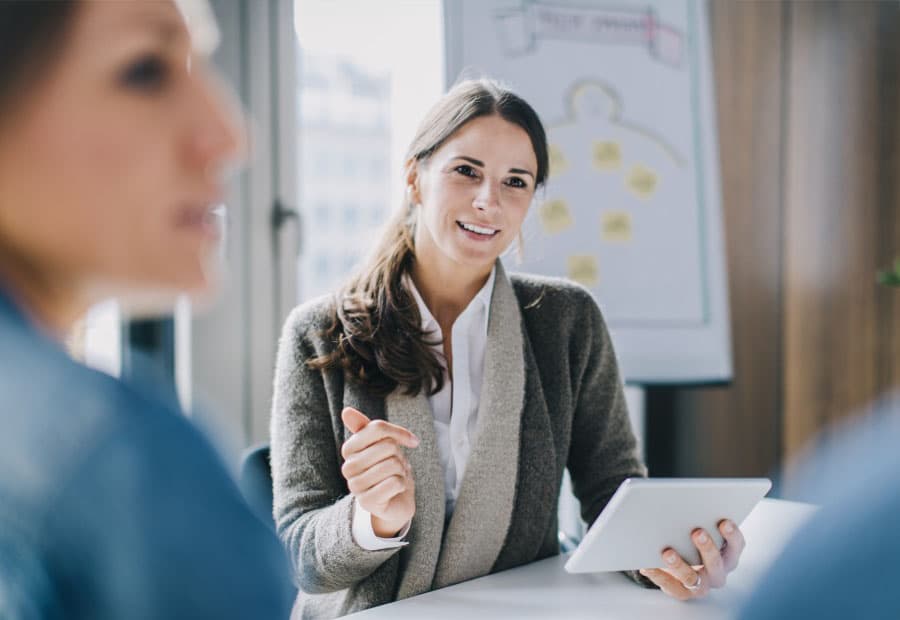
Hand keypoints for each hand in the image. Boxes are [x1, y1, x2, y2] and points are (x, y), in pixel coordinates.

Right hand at [340, 407, 418, 537]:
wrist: (396, 500)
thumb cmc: (389, 468)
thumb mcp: (382, 445)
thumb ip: (368, 428)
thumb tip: (346, 411)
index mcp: (349, 449)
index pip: (377, 428)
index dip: (399, 432)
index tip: (410, 440)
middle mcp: (348, 467)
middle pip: (387, 446)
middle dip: (399, 455)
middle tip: (396, 466)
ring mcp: (355, 486)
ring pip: (392, 464)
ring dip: (401, 471)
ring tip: (395, 477)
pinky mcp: (367, 502)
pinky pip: (395, 483)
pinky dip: (402, 484)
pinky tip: (395, 490)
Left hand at [638, 519, 745, 600]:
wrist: (680, 566)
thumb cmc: (691, 540)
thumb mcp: (700, 529)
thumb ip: (700, 519)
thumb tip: (688, 501)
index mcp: (728, 555)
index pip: (737, 545)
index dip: (732, 534)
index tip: (724, 521)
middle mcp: (718, 573)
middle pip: (716, 563)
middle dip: (707, 547)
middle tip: (697, 532)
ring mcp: (700, 585)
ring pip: (692, 578)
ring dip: (679, 564)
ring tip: (667, 552)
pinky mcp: (681, 592)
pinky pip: (670, 586)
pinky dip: (657, 574)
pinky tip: (647, 564)